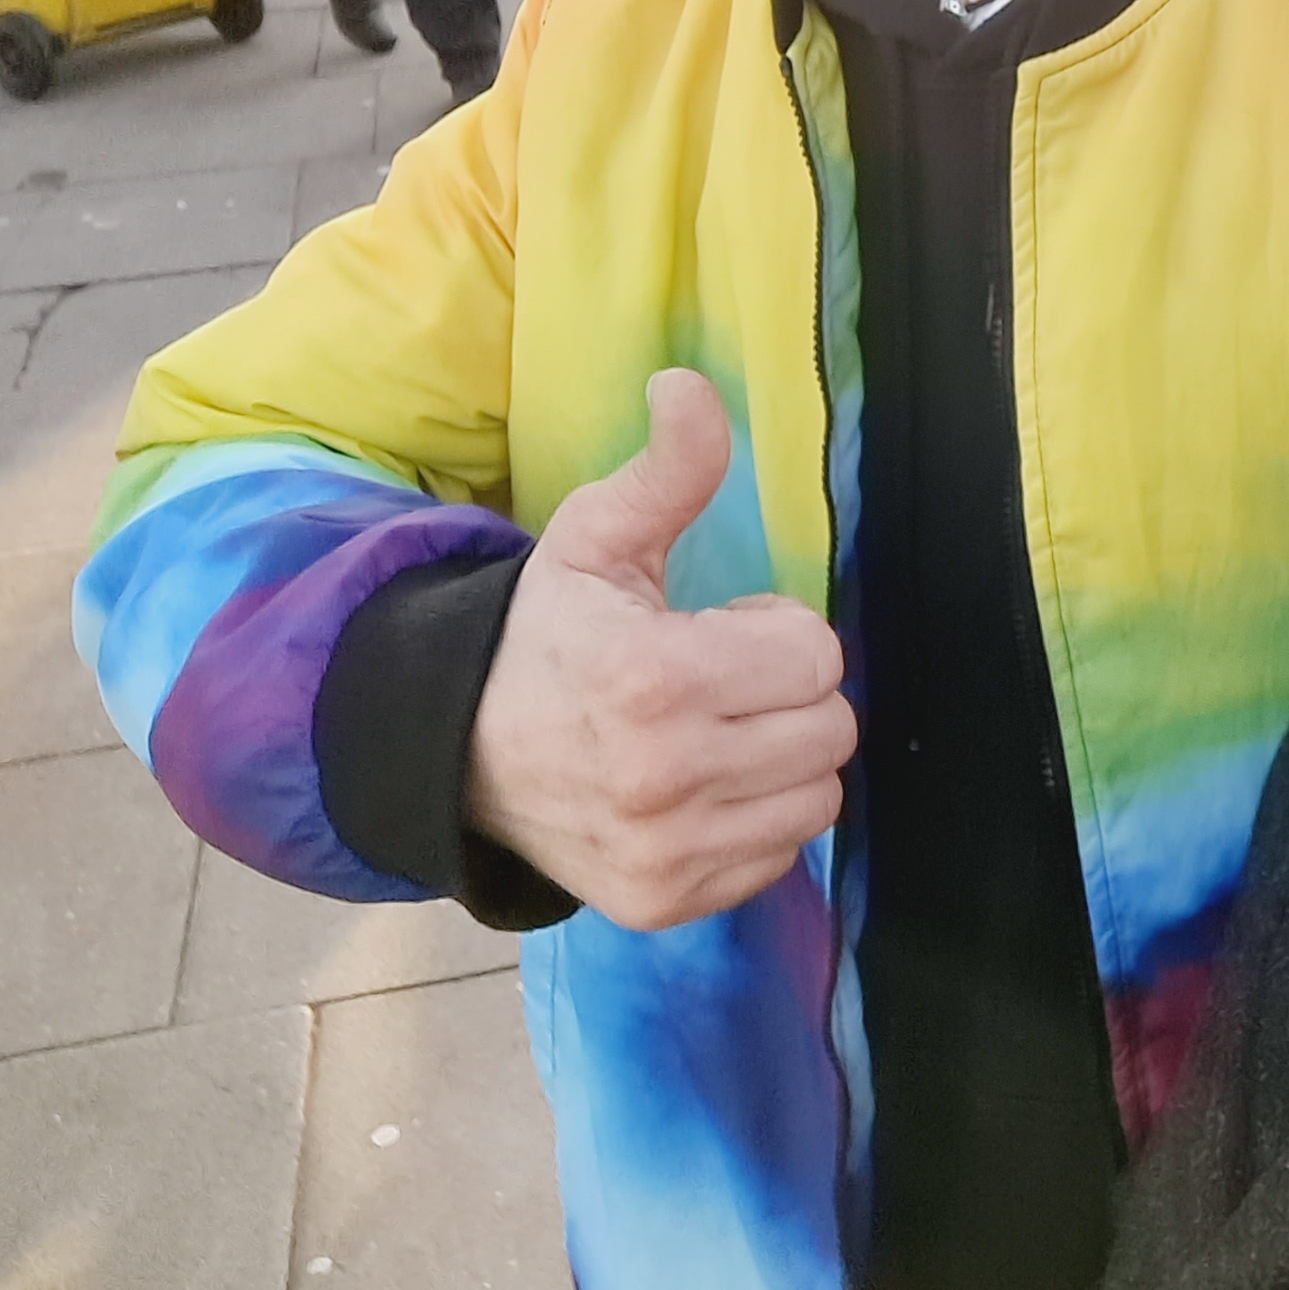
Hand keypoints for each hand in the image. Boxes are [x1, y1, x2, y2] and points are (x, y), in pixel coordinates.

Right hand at [466, 367, 854, 928]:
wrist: (458, 753)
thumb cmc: (546, 637)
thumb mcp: (595, 538)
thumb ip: (665, 470)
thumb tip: (690, 385)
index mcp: (653, 678)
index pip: (815, 656)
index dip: (779, 632)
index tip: (723, 629)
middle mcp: (664, 777)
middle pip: (830, 729)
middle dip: (790, 693)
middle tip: (724, 681)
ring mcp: (664, 852)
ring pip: (817, 798)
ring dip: (783, 759)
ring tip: (715, 732)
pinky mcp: (663, 904)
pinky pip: (779, 858)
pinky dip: (756, 821)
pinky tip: (700, 788)